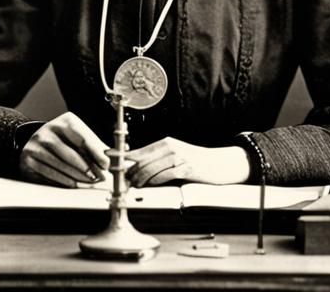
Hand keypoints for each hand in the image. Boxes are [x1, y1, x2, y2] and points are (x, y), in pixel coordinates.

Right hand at [18, 112, 110, 186]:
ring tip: (89, 181)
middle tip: (100, 177)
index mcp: (64, 121)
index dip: (96, 153)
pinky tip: (74, 183)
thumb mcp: (80, 139)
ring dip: (78, 176)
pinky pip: (50, 173)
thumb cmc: (65, 142)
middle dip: (88, 168)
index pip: (83, 138)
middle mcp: (48, 130)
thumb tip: (120, 155)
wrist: (36, 143)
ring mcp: (36, 144)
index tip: (106, 165)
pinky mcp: (29, 159)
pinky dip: (64, 180)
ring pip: (61, 165)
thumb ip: (98, 147)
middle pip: (72, 154)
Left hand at [125, 138, 250, 186]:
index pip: (138, 150)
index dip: (121, 154)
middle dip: (128, 171)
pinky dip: (153, 182)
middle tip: (121, 181)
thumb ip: (159, 161)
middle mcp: (169, 147)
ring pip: (150, 169)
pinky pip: (163, 176)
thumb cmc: (196, 162)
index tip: (108, 156)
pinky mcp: (185, 169)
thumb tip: (137, 170)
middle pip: (141, 160)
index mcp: (165, 143)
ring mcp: (178, 157)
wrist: (221, 163)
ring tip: (134, 186)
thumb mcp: (176, 156)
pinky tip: (149, 186)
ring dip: (139, 179)